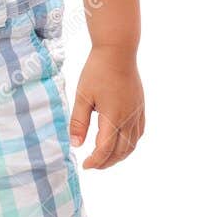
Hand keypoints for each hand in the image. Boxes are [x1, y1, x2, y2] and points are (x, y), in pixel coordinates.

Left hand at [69, 46, 144, 169]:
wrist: (118, 51)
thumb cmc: (97, 71)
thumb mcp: (82, 96)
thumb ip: (78, 122)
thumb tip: (75, 145)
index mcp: (113, 116)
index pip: (105, 149)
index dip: (95, 161)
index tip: (84, 165)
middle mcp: (129, 118)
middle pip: (121, 151)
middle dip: (106, 162)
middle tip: (92, 165)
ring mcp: (137, 113)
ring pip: (132, 144)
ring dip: (119, 155)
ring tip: (104, 158)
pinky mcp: (140, 107)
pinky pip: (139, 133)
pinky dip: (130, 144)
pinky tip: (121, 143)